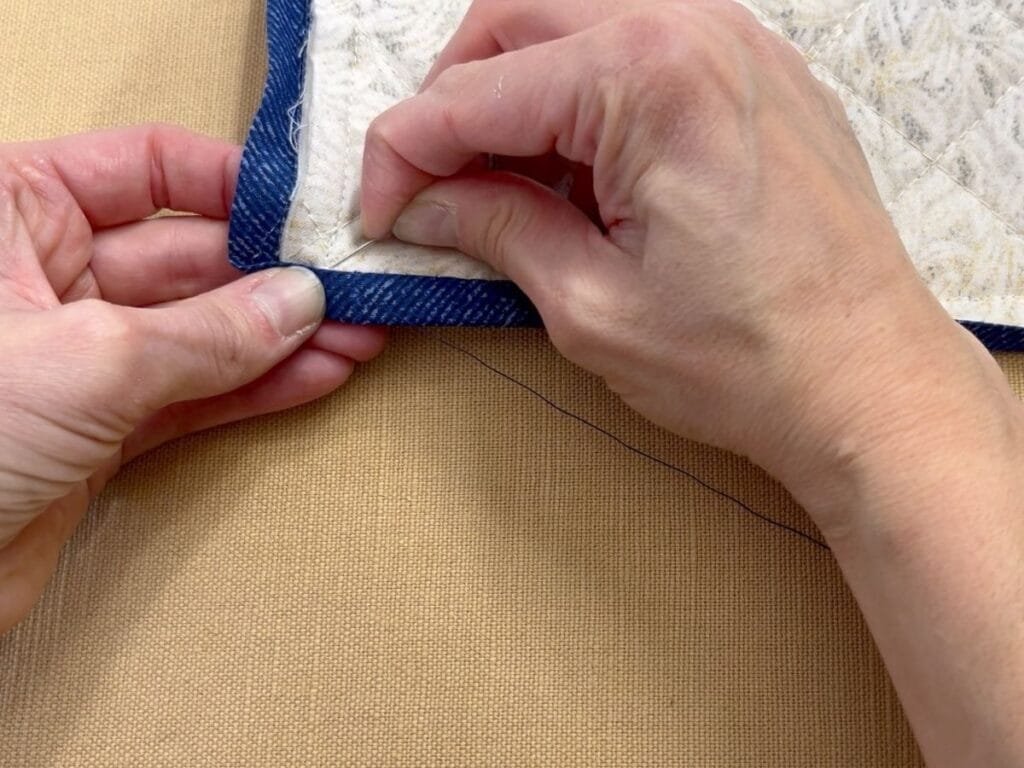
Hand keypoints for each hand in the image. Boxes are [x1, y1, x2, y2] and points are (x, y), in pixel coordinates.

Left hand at [0, 125, 386, 632]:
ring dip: (281, 335)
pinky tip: (319, 374)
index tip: (306, 212)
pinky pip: (194, 394)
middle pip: (187, 255)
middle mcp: (44, 275)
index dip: (231, 185)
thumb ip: (203, 333)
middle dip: (274, 272)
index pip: (143, 168)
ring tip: (359, 332)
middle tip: (353, 283)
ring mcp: (77, 355)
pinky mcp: (98, 428)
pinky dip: (256, 388)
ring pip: (200, 332)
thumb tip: (298, 302)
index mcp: (9, 213)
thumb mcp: (82, 361)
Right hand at [361, 0, 1006, 517]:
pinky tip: (579, 171)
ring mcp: (733, 43)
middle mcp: (692, 28)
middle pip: (513, 22)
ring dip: (514, 92)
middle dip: (451, 101)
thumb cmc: (750, 358)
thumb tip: (421, 204)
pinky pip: (637, 48)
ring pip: (572, 23)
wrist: (870, 385)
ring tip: (504, 185)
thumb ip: (494, 230)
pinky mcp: (753, 75)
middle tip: (431, 186)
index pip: (470, 94)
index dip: (401, 155)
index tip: (377, 213)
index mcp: (645, 76)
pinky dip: (582, 96)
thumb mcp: (590, 306)